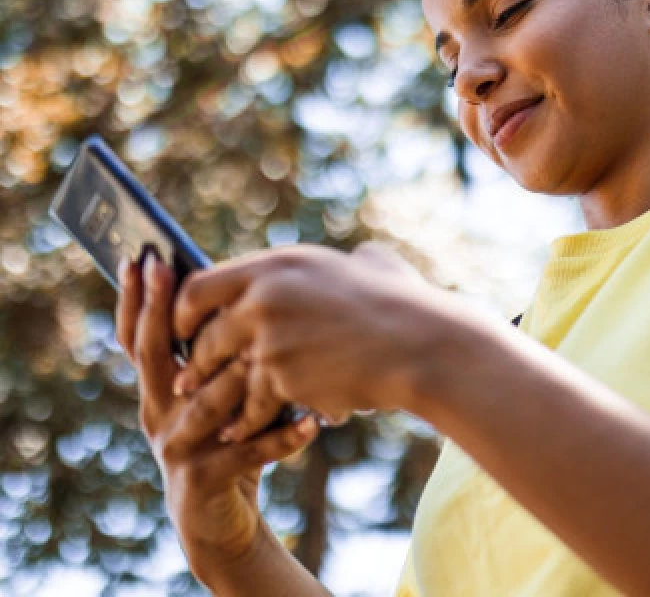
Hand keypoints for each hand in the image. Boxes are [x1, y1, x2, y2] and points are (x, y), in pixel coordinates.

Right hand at [115, 252, 319, 581]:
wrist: (219, 518)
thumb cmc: (229, 439)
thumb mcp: (223, 390)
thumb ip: (227, 349)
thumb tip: (253, 285)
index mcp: (161, 388)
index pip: (139, 336)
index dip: (137, 298)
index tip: (142, 256)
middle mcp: (159, 413)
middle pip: (152, 356)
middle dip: (158, 310)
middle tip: (165, 270)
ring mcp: (176, 447)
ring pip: (205, 401)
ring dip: (238, 374)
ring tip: (266, 348)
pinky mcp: (203, 479)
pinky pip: (247, 452)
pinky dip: (282, 436)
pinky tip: (312, 420)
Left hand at [171, 241, 478, 443]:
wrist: (420, 344)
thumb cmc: (406, 304)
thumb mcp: (372, 266)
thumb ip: (350, 263)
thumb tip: (359, 260)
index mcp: (278, 265)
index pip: (201, 286)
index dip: (185, 311)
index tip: (185, 327)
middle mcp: (264, 297)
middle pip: (204, 334)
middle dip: (194, 362)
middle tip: (186, 378)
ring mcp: (270, 339)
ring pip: (222, 374)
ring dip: (212, 398)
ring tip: (208, 414)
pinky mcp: (282, 377)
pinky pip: (251, 405)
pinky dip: (246, 423)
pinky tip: (241, 433)